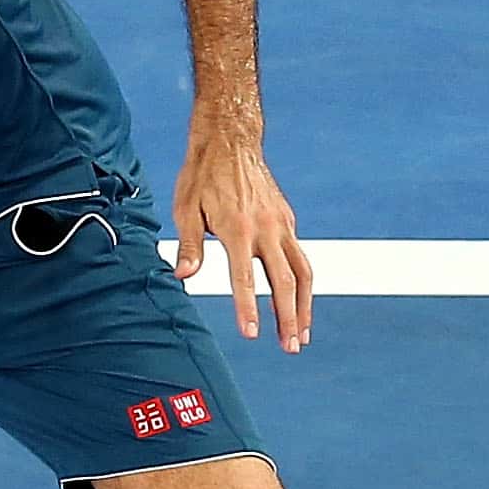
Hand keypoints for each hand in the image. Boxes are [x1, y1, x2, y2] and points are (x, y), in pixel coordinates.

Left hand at [172, 127, 313, 351]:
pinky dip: (303, 283)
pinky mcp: (288, 220)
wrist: (231, 141)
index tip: (251, 334)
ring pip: (303, 272)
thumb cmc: (202, 176)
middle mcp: (266, 228)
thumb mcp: (185, 208)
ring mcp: (282, 224)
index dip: (248, 308)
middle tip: (291, 347)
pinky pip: (301, 257)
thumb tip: (182, 278)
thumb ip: (188, 246)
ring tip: (302, 335)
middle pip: (285, 281)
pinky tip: (298, 302)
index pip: (244, 278)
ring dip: (305, 306)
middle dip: (289, 318)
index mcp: (238, 228)